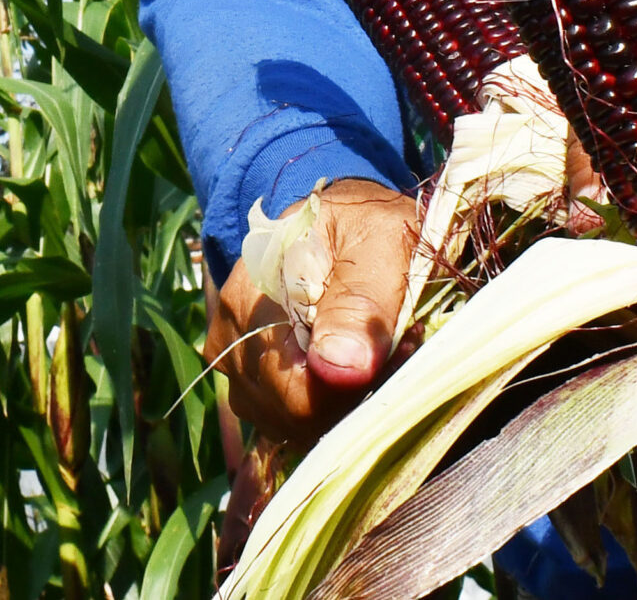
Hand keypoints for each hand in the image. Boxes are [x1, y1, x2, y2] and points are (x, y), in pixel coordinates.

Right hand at [205, 178, 420, 442]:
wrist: (337, 215)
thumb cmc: (363, 221)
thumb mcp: (380, 240)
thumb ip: (361, 302)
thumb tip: (341, 369)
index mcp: (253, 299)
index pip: (298, 392)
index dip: (357, 390)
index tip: (406, 346)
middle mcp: (230, 336)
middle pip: (293, 413)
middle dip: (355, 393)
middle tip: (402, 343)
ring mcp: (234, 360)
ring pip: (291, 421)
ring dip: (344, 399)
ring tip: (381, 347)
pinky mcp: (246, 376)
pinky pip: (288, 416)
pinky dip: (328, 402)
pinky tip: (357, 363)